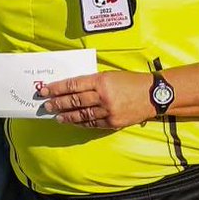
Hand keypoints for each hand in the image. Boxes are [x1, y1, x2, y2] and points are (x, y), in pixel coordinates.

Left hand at [39, 71, 153, 128]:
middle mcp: (103, 96)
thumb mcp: (109, 75)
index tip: (45, 90)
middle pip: (74, 100)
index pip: (73, 85)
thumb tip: (70, 88)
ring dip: (66, 115)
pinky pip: (92, 123)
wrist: (153, 95)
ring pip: (81, 114)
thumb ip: (91, 82)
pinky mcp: (113, 122)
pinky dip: (80, 123)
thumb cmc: (130, 81)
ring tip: (56, 115)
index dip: (57, 88)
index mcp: (101, 81)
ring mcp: (108, 111)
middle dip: (58, 102)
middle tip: (46, 105)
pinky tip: (71, 121)